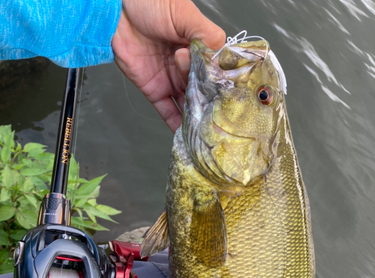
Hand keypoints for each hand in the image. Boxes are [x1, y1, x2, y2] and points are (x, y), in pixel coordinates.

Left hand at [112, 0, 225, 131]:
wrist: (115, 8)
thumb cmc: (149, 2)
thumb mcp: (185, 15)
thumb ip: (206, 35)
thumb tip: (219, 59)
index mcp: (198, 47)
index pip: (214, 71)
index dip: (220, 85)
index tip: (227, 99)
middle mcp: (186, 65)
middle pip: (202, 91)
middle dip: (208, 105)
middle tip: (215, 117)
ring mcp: (170, 78)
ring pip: (187, 103)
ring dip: (195, 118)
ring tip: (205, 133)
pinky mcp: (154, 89)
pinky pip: (167, 110)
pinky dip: (175, 123)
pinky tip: (185, 135)